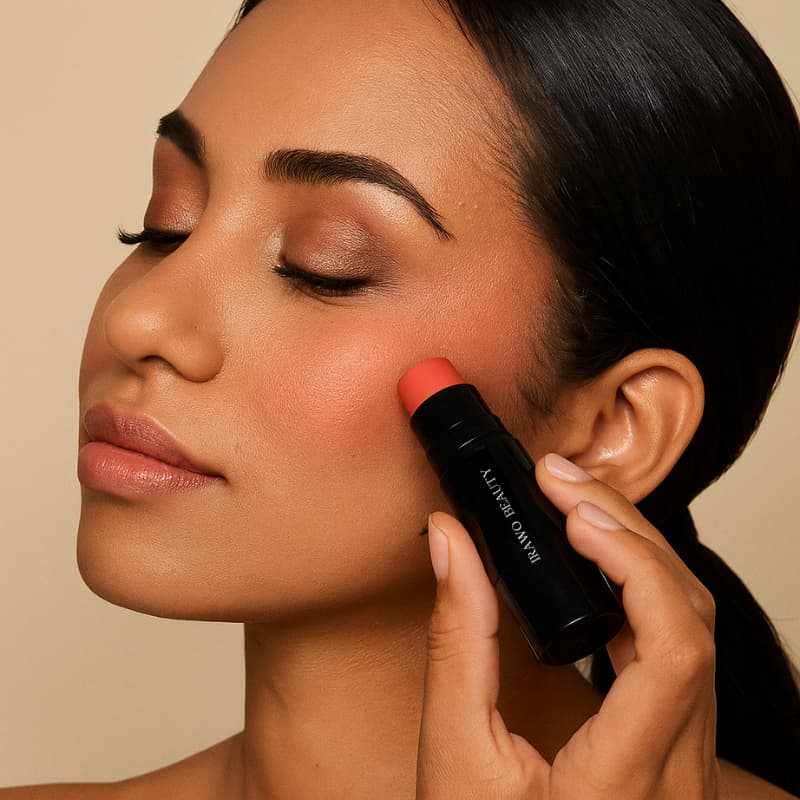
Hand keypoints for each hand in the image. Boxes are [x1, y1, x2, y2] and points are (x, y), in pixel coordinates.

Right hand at [416, 453, 719, 799]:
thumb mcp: (452, 752)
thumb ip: (455, 638)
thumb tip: (450, 542)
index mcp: (623, 781)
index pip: (673, 650)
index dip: (636, 564)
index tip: (575, 515)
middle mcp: (677, 773)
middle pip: (692, 622)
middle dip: (630, 534)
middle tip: (563, 484)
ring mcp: (687, 765)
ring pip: (696, 631)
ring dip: (639, 556)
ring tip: (576, 509)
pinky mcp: (677, 752)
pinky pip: (681, 652)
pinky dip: (642, 592)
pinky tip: (598, 565)